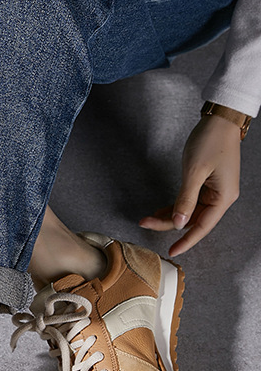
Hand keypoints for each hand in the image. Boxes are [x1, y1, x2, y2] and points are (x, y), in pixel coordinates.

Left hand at [139, 113, 240, 257]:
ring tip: (148, 218)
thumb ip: (186, 200)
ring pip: (189, 212)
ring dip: (169, 216)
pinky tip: (159, 211)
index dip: (186, 241)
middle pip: (193, 220)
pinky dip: (174, 207)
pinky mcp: (206, 184)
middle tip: (145, 223)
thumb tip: (179, 224)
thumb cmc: (211, 141)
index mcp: (224, 197)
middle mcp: (221, 197)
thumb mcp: (194, 172)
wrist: (219, 120)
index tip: (171, 251)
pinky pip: (189, 202)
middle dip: (168, 224)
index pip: (203, 227)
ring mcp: (214, 191)